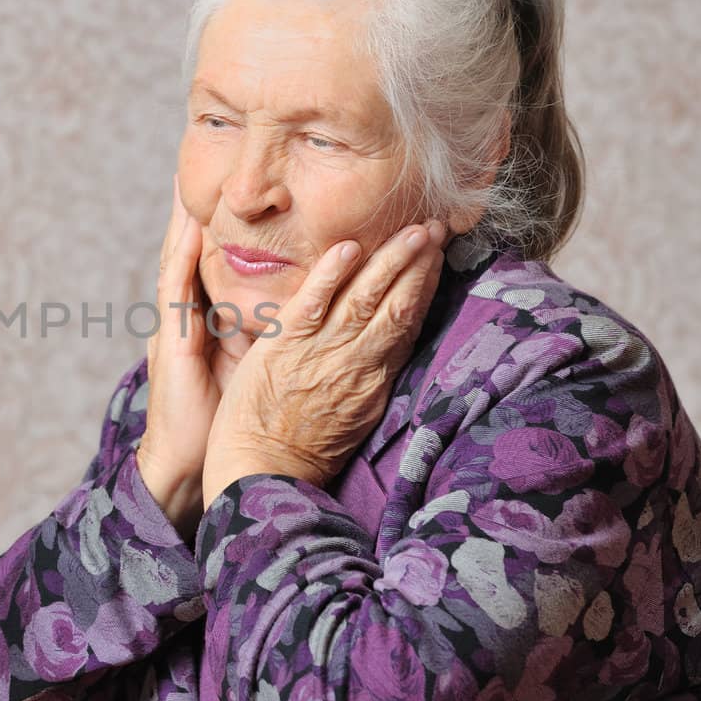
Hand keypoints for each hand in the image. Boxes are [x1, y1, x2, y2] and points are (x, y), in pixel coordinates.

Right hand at [134, 175, 249, 538]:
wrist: (191, 465)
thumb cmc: (223, 424)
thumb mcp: (251, 368)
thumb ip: (265, 336)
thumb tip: (301, 311)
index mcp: (211, 319)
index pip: (221, 260)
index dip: (233, 222)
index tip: (246, 184)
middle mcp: (193, 315)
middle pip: (201, 248)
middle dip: (205, 204)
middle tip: (218, 155)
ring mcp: (178, 325)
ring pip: (184, 257)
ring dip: (191, 216)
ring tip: (197, 174)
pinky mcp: (173, 341)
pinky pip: (179, 290)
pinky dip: (185, 256)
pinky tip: (192, 225)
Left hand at [200, 219, 448, 507]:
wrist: (262, 474)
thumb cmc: (301, 451)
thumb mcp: (351, 417)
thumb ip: (367, 379)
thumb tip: (384, 349)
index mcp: (373, 381)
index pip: (407, 324)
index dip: (426, 286)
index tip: (438, 254)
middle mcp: (357, 365)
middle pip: (398, 306)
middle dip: (420, 263)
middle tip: (437, 226)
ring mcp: (321, 355)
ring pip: (366, 300)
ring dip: (392, 261)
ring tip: (415, 229)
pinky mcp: (284, 349)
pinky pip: (312, 305)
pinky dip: (331, 275)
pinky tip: (349, 248)